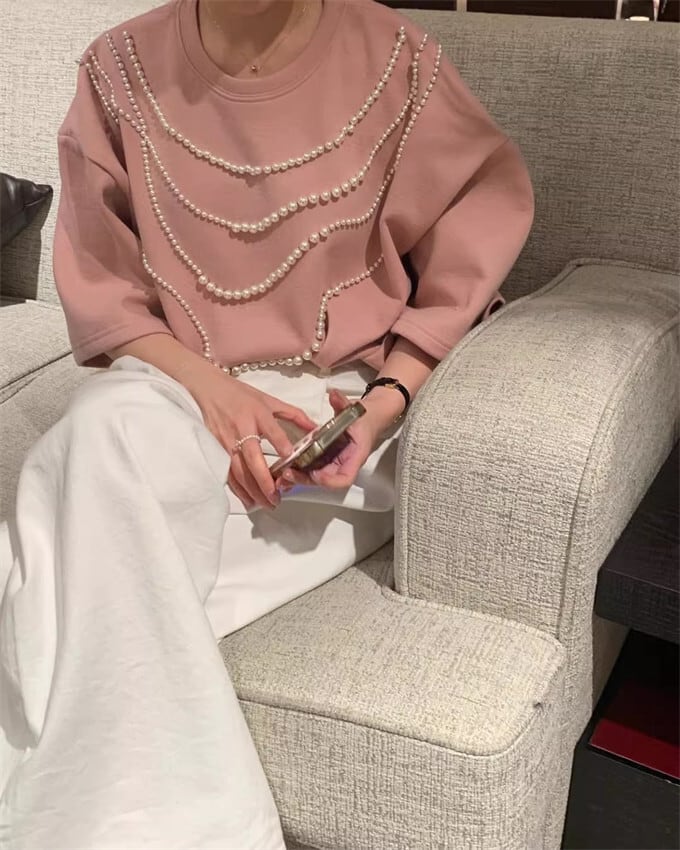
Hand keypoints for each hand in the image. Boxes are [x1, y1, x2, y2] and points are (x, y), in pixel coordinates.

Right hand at [178, 360, 316, 509]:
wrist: (206, 389)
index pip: (271, 430)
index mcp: (257, 414)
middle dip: (265, 481)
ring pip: (239, 472)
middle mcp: (241, 429)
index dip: (280, 443)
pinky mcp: (216, 449)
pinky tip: (248, 500)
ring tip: (267, 504)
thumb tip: (315, 428)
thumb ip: (293, 414)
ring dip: (253, 491)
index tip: (290, 457)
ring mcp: (226, 441)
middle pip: (252, 459)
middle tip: (277, 497)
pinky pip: (227, 474)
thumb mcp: (268, 399)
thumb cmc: (239, 394)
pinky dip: (238, 490)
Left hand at [278, 389, 381, 491]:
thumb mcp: (354, 410)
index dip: (330, 480)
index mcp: (354, 457)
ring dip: (299, 478)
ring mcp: (333, 463)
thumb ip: (343, 404)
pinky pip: (312, 469)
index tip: (316, 474)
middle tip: (288, 474)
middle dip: (306, 480)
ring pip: (316, 477)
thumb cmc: (364, 419)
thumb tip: (334, 395)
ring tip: (281, 476)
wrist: (368, 419)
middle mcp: (343, 464)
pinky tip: (284, 470)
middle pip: (325, 481)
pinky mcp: (325, 459)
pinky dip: (299, 471)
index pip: (345, 478)